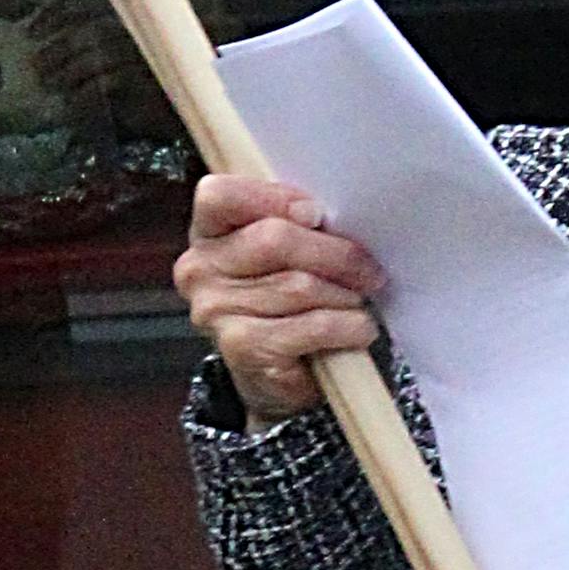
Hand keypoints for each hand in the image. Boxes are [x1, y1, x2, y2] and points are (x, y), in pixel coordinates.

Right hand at [177, 166, 384, 420]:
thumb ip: (295, 225)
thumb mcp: (285, 253)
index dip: (274, 198)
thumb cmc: (286, 301)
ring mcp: (215, 311)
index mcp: (207, 232)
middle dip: (335, 254)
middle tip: (368, 271)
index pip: (220, 195)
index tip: (317, 215)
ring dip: (345, 296)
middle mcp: (200, 270)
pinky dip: (347, 327)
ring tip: (357, 304)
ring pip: (300, 285)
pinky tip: (356, 330)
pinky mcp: (242, 348)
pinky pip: (312, 325)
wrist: (275, 374)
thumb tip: (325, 216)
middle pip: (273, 239)